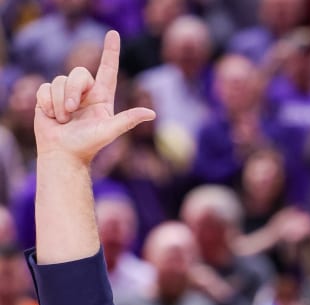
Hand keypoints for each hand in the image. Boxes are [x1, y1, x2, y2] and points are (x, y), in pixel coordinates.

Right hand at [34, 30, 154, 165]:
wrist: (63, 154)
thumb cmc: (88, 145)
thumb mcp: (110, 131)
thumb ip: (129, 119)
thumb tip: (152, 113)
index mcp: (101, 97)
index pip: (107, 70)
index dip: (110, 52)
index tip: (114, 33)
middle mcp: (85, 93)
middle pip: (78, 73)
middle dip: (72, 91)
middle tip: (71, 112)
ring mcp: (66, 94)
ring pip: (59, 81)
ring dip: (59, 103)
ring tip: (63, 120)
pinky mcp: (49, 96)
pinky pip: (45, 88)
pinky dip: (47, 103)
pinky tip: (52, 117)